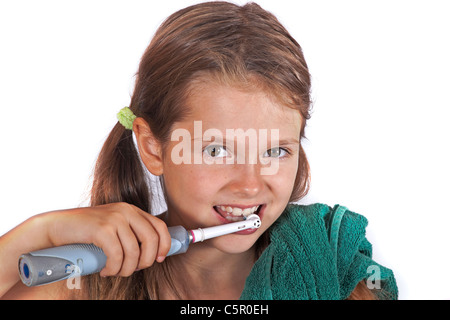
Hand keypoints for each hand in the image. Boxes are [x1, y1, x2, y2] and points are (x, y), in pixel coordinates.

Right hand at [44, 202, 170, 276]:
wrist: (57, 226)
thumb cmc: (86, 232)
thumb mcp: (113, 228)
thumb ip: (129, 234)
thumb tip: (149, 256)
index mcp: (132, 210)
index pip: (160, 226)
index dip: (164, 245)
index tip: (158, 259)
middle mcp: (126, 211)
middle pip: (151, 240)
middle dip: (145, 261)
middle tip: (133, 270)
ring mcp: (114, 218)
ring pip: (134, 252)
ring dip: (126, 269)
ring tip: (115, 272)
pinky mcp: (102, 229)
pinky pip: (117, 256)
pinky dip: (114, 268)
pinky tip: (106, 271)